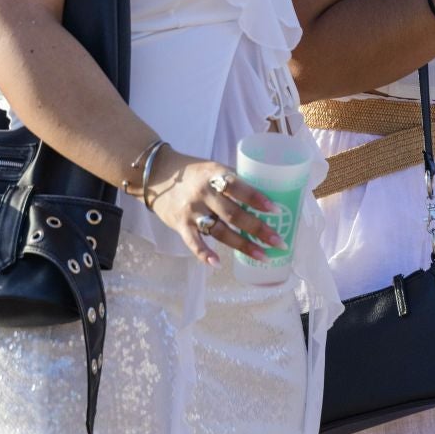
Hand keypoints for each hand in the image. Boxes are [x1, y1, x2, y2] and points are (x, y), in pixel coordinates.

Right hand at [143, 150, 284, 267]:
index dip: (257, 199)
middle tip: (278, 241)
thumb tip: (265, 198)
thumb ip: (233, 182)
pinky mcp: (180, 225)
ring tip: (263, 256)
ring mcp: (192, 210)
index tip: (276, 210)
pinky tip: (217, 264)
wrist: (155, 174)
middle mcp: (204, 193)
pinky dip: (204, 254)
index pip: (238, 187)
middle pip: (234, 214)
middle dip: (258, 229)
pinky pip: (193, 242)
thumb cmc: (193, 172)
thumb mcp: (213, 169)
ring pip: (220, 231)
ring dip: (243, 245)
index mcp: (215, 174)